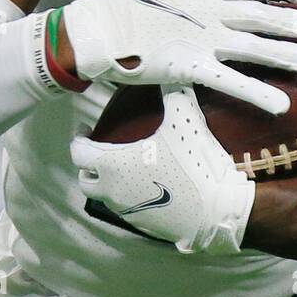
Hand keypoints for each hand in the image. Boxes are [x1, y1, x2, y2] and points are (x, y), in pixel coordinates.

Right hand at [61, 0, 296, 113]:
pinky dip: (257, 93)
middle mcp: (211, 12)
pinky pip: (231, 82)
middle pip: (261, 17)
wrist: (100, 30)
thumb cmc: (128, 4)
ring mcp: (204, 40)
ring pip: (254, 48)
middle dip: (292, 22)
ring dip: (285, 56)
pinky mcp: (192, 67)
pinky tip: (281, 105)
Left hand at [71, 85, 253, 254]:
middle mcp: (113, 190)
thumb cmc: (194, 164)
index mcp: (114, 165)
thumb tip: (169, 72)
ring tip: (122, 165)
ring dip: (106, 180)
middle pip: (85, 179)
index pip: (79, 153)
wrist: (216, 210)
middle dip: (88, 164)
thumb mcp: (184, 119)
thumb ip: (173, 93)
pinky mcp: (142, 223)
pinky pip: (124, 207)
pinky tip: (143, 183)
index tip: (87, 130)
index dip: (79, 139)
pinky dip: (126, 194)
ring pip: (104, 196)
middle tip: (99, 150)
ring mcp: (127, 210)